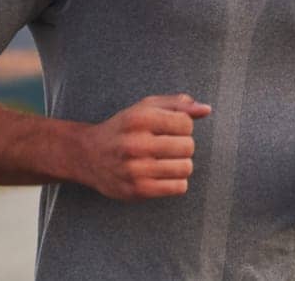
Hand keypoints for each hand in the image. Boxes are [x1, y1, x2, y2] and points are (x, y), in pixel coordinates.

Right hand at [76, 93, 209, 200]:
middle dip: (183, 145)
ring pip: (186, 168)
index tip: (170, 129)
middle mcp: (135, 144)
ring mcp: (135, 169)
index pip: (185, 123)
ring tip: (167, 161)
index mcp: (139, 119)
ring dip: (181, 164)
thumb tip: (206, 110)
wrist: (88, 155)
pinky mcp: (137, 190)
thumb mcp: (146, 107)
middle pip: (188, 146)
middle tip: (168, 147)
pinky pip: (178, 187)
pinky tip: (163, 174)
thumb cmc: (124, 128)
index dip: (183, 126)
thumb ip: (178, 104)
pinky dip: (177, 181)